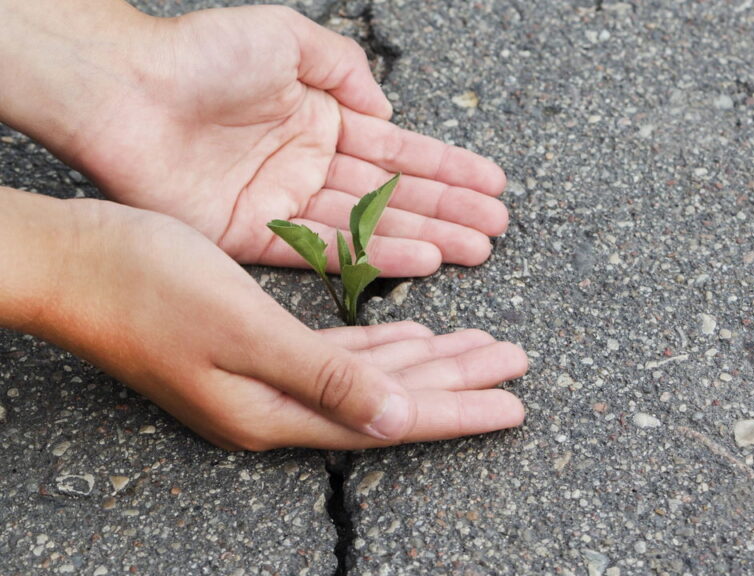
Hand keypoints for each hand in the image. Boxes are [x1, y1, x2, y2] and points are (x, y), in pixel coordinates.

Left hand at [9, 3, 508, 276]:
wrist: (124, 89)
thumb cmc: (200, 55)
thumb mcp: (287, 38)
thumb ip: (345, 69)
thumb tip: (385, 109)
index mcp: (320, 120)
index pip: (397, 149)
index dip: (446, 167)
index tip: (493, 183)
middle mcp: (309, 166)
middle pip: (393, 194)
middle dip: (448, 209)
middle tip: (496, 228)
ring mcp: (286, 204)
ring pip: (371, 226)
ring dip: (426, 236)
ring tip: (476, 248)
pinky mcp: (256, 238)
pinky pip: (327, 251)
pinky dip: (376, 256)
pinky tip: (423, 258)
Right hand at [27, 198, 525, 449]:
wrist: (73, 263)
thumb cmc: (148, 288)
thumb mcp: (243, 332)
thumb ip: (324, 378)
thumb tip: (397, 421)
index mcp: (276, 411)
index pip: (390, 419)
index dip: (456, 410)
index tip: (513, 405)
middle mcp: (277, 404)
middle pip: (389, 398)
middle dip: (457, 380)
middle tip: (515, 362)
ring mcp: (265, 379)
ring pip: (370, 373)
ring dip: (428, 359)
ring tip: (482, 348)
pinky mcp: (255, 347)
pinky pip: (338, 352)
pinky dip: (379, 343)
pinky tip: (411, 333)